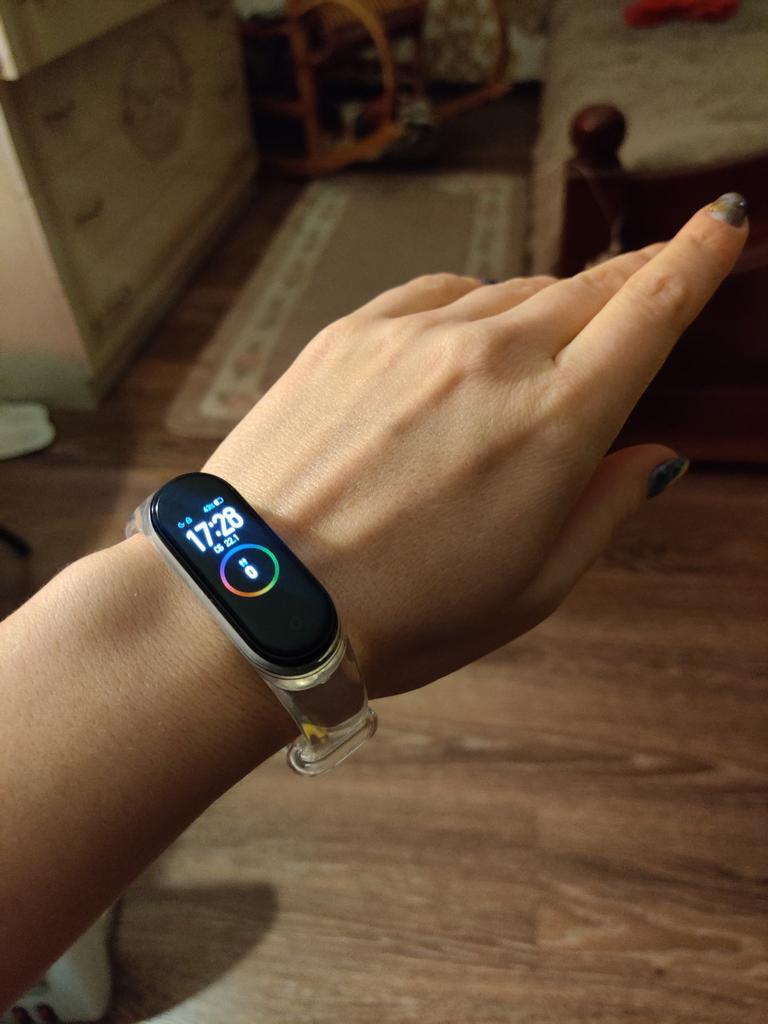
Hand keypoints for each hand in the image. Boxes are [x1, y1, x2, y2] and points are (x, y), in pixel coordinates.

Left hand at [205, 195, 746, 697]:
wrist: (256, 596)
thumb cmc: (402, 613)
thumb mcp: (532, 588)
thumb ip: (606, 509)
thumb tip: (657, 457)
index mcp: (555, 423)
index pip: (652, 310)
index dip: (698, 258)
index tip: (724, 222)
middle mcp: (491, 357)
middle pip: (588, 290)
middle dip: (631, 284)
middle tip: (648, 285)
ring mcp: (414, 336)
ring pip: (512, 293)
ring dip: (541, 316)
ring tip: (530, 365)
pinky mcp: (351, 333)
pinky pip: (438, 294)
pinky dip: (469, 310)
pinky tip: (463, 342)